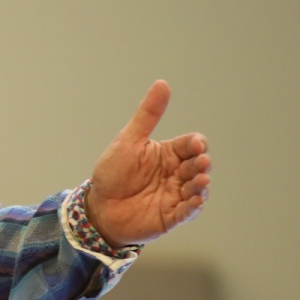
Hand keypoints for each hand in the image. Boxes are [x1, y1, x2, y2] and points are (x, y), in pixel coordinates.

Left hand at [86, 80, 210, 247]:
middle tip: (200, 162)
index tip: (196, 144)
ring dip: (201, 184)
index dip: (196, 144)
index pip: (190, 145)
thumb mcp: (129, 140)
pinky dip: (193, 207)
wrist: (98, 205)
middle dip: (201, 164)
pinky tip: (196, 201)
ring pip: (197, 189)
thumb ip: (148, 114)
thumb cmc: (113, 172)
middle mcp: (176, 174)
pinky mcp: (171, 216)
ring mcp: (175, 195)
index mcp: (169, 154)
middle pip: (197, 165)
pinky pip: (187, 212)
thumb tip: (162, 83)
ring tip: (201, 180)